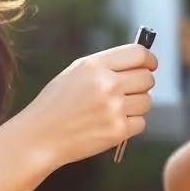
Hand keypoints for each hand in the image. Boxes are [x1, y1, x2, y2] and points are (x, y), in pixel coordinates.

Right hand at [24, 42, 157, 166]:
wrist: (39, 137)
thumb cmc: (57, 103)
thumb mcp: (76, 73)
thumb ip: (107, 65)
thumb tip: (142, 62)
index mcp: (95, 65)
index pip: (139, 54)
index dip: (149, 60)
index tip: (150, 66)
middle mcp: (106, 84)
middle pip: (147, 78)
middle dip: (142, 84)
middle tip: (129, 91)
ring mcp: (113, 109)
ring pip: (147, 101)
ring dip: (137, 105)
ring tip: (115, 109)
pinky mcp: (117, 131)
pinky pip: (141, 123)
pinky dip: (130, 124)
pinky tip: (111, 124)